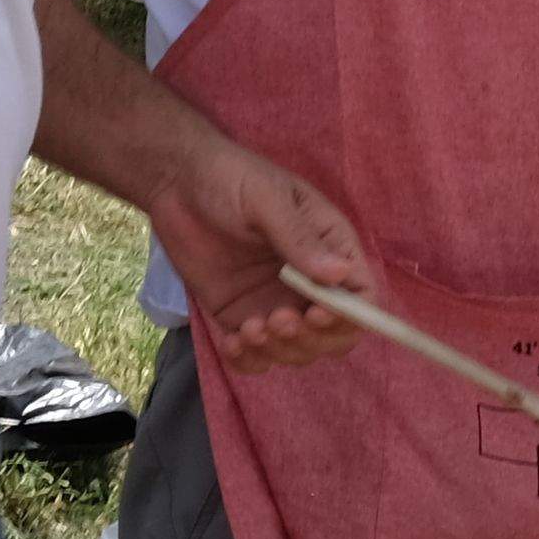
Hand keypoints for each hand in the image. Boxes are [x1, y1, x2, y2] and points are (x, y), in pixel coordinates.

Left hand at [155, 134, 372, 379]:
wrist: (176, 182)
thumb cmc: (230, 177)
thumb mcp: (266, 199)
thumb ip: (299, 238)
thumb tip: (341, 273)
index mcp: (330, 249)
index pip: (361, 296)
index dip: (350, 316)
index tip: (317, 314)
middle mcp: (311, 283)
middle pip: (335, 335)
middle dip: (309, 339)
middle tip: (276, 320)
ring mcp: (277, 303)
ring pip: (298, 351)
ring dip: (279, 350)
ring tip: (248, 328)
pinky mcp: (243, 317)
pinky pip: (258, 355)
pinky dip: (250, 360)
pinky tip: (231, 341)